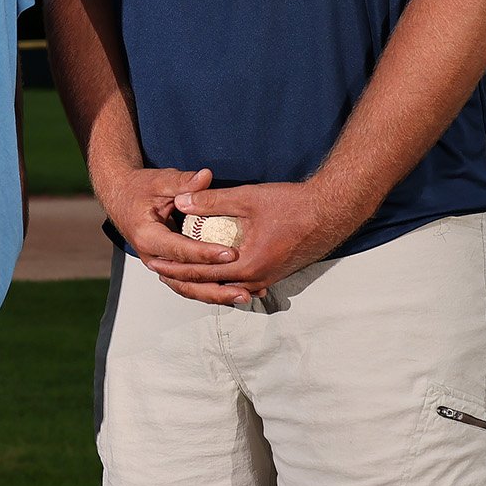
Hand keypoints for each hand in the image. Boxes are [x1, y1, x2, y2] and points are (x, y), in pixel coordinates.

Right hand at [94, 160, 239, 281]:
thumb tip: (206, 176)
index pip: (180, 250)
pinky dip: (210, 290)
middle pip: (185, 280)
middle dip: (216, 286)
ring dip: (216, 295)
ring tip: (243, 296)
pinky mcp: (168, 267)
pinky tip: (233, 291)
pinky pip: (189, 284)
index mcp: (147, 237)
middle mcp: (152, 257)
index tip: (230, 254)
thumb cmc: (139, 188)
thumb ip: (184, 182)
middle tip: (244, 289)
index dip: (206, 253)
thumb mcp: (160, 181)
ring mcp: (160, 265)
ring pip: (188, 288)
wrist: (122, 197)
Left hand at [145, 178, 363, 304]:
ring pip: (227, 288)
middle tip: (159, 272)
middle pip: (211, 286)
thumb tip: (181, 200)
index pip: (201, 272)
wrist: (331, 211)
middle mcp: (257, 279)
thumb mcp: (248, 198)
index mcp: (248, 265)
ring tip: (181, 274)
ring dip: (203, 281)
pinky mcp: (275, 274)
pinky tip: (214, 274)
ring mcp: (268, 278)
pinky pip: (242, 283)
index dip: (175, 266)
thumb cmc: (292, 204)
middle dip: (184, 279)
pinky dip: (223, 280)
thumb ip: (212, 201)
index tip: (155, 262)